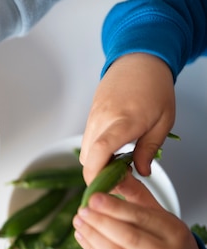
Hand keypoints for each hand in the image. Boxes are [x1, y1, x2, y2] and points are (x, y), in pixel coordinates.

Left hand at [73, 173, 199, 248]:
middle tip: (82, 209)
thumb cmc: (168, 240)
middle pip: (128, 237)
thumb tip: (113, 173)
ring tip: (78, 221)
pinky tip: (81, 236)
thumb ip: (136, 194)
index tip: (94, 197)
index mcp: (172, 231)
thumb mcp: (159, 214)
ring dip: (92, 236)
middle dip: (100, 222)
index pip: (141, 218)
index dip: (115, 207)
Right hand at [80, 53, 174, 183]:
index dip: (98, 172)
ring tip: (117, 163)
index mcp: (124, 120)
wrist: (139, 61)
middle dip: (98, 174)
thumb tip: (140, 173)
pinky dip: (95, 152)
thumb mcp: (163, 121)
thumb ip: (149, 149)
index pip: (102, 149)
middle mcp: (103, 119)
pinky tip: (112, 150)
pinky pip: (87, 141)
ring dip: (97, 163)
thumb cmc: (155, 88)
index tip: (105, 187)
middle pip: (88, 157)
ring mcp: (93, 117)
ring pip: (85, 151)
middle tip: (119, 179)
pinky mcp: (89, 116)